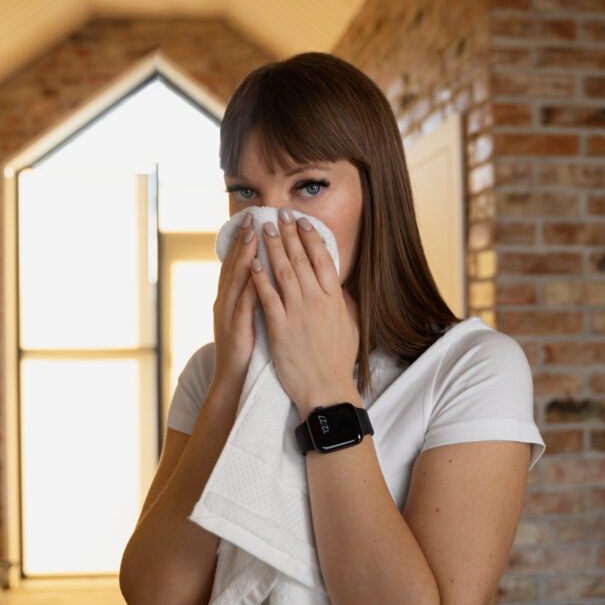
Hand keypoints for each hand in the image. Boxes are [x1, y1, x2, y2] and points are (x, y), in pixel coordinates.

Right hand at [210, 213, 258, 400]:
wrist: (233, 382)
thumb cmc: (247, 350)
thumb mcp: (250, 317)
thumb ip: (255, 296)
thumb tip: (266, 274)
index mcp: (231, 299)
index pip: (238, 264)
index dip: (245, 241)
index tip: (254, 219)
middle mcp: (226, 303)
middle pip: (234, 266)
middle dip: (243, 241)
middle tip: (252, 218)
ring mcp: (228, 318)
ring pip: (236, 282)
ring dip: (244, 259)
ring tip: (253, 237)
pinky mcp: (236, 333)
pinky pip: (243, 309)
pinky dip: (249, 291)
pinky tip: (257, 277)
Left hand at [250, 212, 359, 417]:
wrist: (327, 389)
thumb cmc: (338, 361)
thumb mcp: (351, 326)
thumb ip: (344, 303)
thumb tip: (338, 286)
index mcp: (334, 299)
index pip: (322, 259)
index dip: (311, 237)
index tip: (302, 222)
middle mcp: (317, 301)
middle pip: (301, 259)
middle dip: (288, 234)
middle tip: (278, 214)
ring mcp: (298, 313)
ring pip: (283, 272)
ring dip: (273, 248)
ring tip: (263, 229)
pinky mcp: (280, 327)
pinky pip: (268, 297)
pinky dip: (260, 279)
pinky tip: (253, 263)